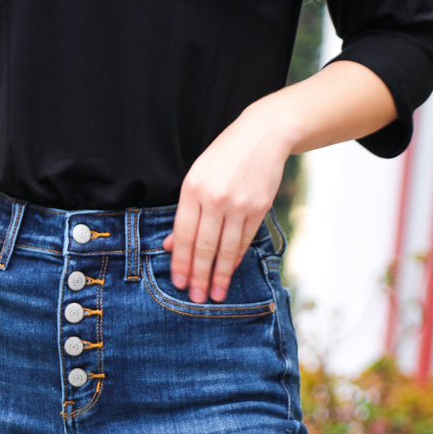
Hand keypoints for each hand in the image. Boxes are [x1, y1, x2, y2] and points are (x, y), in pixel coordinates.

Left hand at [162, 95, 290, 303]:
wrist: (264, 134)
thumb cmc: (224, 158)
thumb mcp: (197, 177)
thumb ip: (184, 212)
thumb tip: (168, 246)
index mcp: (193, 188)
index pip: (182, 235)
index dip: (180, 263)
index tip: (179, 283)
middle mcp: (215, 198)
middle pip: (203, 247)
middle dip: (199, 276)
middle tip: (196, 298)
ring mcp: (238, 204)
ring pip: (225, 249)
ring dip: (219, 276)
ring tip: (215, 295)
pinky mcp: (259, 208)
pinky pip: (244, 241)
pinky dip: (235, 259)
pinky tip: (229, 272)